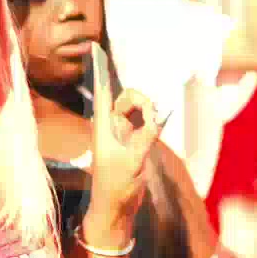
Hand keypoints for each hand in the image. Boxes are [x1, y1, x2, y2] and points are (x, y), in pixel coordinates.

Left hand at [84, 42, 160, 229]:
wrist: (114, 210)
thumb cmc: (115, 186)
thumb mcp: (133, 161)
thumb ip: (147, 136)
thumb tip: (161, 114)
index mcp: (103, 126)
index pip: (102, 91)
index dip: (99, 69)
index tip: (94, 47)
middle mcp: (111, 125)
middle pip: (126, 97)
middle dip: (142, 100)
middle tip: (155, 119)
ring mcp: (122, 133)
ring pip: (137, 109)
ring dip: (149, 111)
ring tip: (157, 124)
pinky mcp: (133, 142)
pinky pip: (145, 122)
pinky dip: (153, 121)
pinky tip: (159, 124)